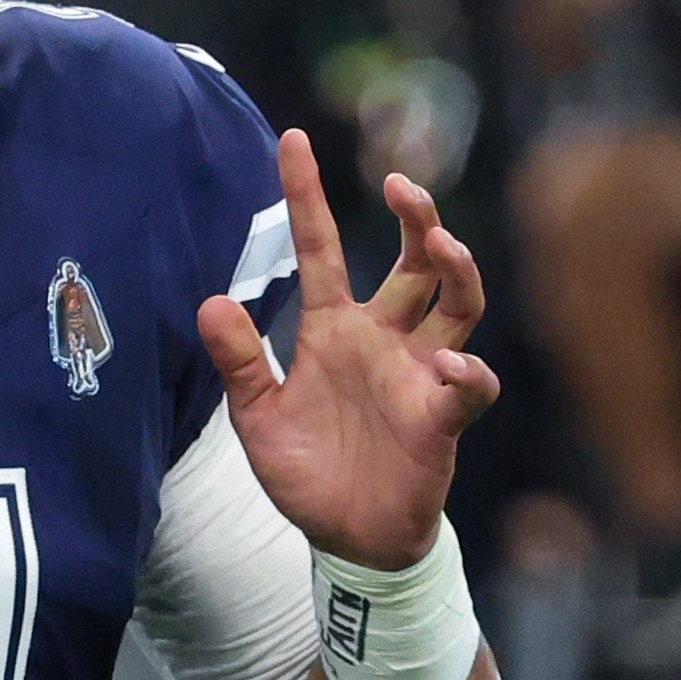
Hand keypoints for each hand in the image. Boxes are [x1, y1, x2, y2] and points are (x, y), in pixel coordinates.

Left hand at [204, 129, 496, 571]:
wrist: (349, 540)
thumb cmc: (309, 474)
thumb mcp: (259, 418)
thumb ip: (241, 363)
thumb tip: (211, 302)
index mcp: (334, 330)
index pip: (321, 248)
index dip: (307, 195)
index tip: (292, 139)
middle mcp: (385, 339)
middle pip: (412, 261)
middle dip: (414, 218)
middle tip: (399, 186)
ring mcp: (419, 374)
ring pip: (457, 302)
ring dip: (455, 269)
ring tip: (440, 245)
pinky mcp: (443, 417)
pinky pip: (469, 385)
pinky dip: (467, 371)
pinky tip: (450, 363)